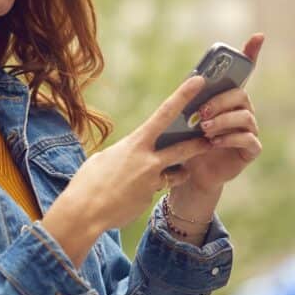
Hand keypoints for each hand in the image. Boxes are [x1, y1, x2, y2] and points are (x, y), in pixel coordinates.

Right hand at [45, 73, 218, 236]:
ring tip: (169, 173)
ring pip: (176, 174)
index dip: (183, 96)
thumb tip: (132, 151)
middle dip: (199, 145)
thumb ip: (125, 151)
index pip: (164, 114)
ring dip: (178, 172)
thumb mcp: (105, 157)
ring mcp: (151, 182)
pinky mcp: (148, 200)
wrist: (84, 213)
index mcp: (135, 143)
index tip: (198, 81)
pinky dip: (148, 189)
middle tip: (211, 140)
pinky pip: (156, 191)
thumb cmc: (88, 181)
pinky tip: (131, 194)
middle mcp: (148, 161)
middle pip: (184, 149)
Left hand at [169, 33, 263, 196]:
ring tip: (205, 129)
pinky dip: (230, 139)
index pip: (245, 71)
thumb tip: (191, 81)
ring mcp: (250, 129)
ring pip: (245, 117)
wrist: (191, 172)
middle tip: (201, 112)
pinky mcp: (251, 149)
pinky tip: (214, 142)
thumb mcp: (185, 118)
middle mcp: (243, 110)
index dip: (252, 53)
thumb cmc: (188, 141)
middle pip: (241, 95)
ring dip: (223, 121)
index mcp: (227, 98)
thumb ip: (190, 100)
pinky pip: (248, 139)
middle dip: (220, 101)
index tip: (259, 36)